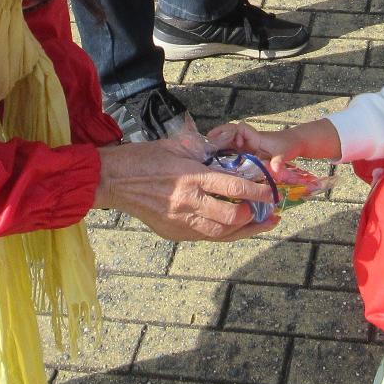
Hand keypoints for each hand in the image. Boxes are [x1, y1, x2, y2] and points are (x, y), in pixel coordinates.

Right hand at [94, 139, 269, 240]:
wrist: (112, 180)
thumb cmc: (144, 158)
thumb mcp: (176, 146)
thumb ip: (203, 151)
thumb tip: (228, 151)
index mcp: (190, 177)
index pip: (232, 187)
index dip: (256, 191)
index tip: (271, 192)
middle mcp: (187, 203)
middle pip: (230, 217)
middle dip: (253, 215)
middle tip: (266, 209)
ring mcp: (179, 221)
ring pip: (219, 233)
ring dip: (242, 230)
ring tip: (259, 224)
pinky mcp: (172, 232)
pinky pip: (203, 237)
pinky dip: (222, 234)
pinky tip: (234, 228)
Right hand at [206, 119, 338, 173]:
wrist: (295, 145)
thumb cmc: (289, 145)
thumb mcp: (285, 153)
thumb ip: (279, 162)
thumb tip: (275, 171)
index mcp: (254, 136)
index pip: (238, 128)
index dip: (228, 131)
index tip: (219, 139)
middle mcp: (247, 141)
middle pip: (227, 137)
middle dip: (216, 142)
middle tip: (203, 152)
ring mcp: (245, 149)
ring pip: (227, 147)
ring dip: (217, 152)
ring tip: (205, 162)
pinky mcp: (245, 156)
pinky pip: (231, 156)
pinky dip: (223, 160)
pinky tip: (215, 171)